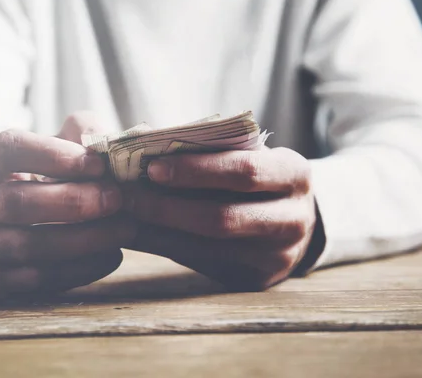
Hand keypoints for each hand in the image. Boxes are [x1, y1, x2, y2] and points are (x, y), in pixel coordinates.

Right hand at [0, 113, 136, 291]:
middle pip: (14, 202)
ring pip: (26, 246)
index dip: (53, 156)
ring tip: (126, 228)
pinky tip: (112, 254)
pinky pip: (38, 279)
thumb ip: (90, 133)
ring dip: (82, 239)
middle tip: (115, 199)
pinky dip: (80, 269)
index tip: (97, 164)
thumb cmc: (73, 170)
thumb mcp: (80, 141)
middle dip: (71, 202)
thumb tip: (102, 146)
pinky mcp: (5, 277)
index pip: (10, 149)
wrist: (68, 212)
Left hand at [122, 147, 316, 290]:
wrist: (296, 221)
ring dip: (158, 231)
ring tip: (125, 215)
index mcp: (294, 175)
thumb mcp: (252, 156)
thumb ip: (213, 150)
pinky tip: (138, 233)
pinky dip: (165, 247)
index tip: (151, 166)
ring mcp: (278, 257)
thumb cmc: (261, 179)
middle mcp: (293, 220)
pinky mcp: (256, 279)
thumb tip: (146, 142)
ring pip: (208, 248)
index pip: (244, 171)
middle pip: (223, 217)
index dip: (195, 170)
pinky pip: (202, 264)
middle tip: (128, 195)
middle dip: (167, 207)